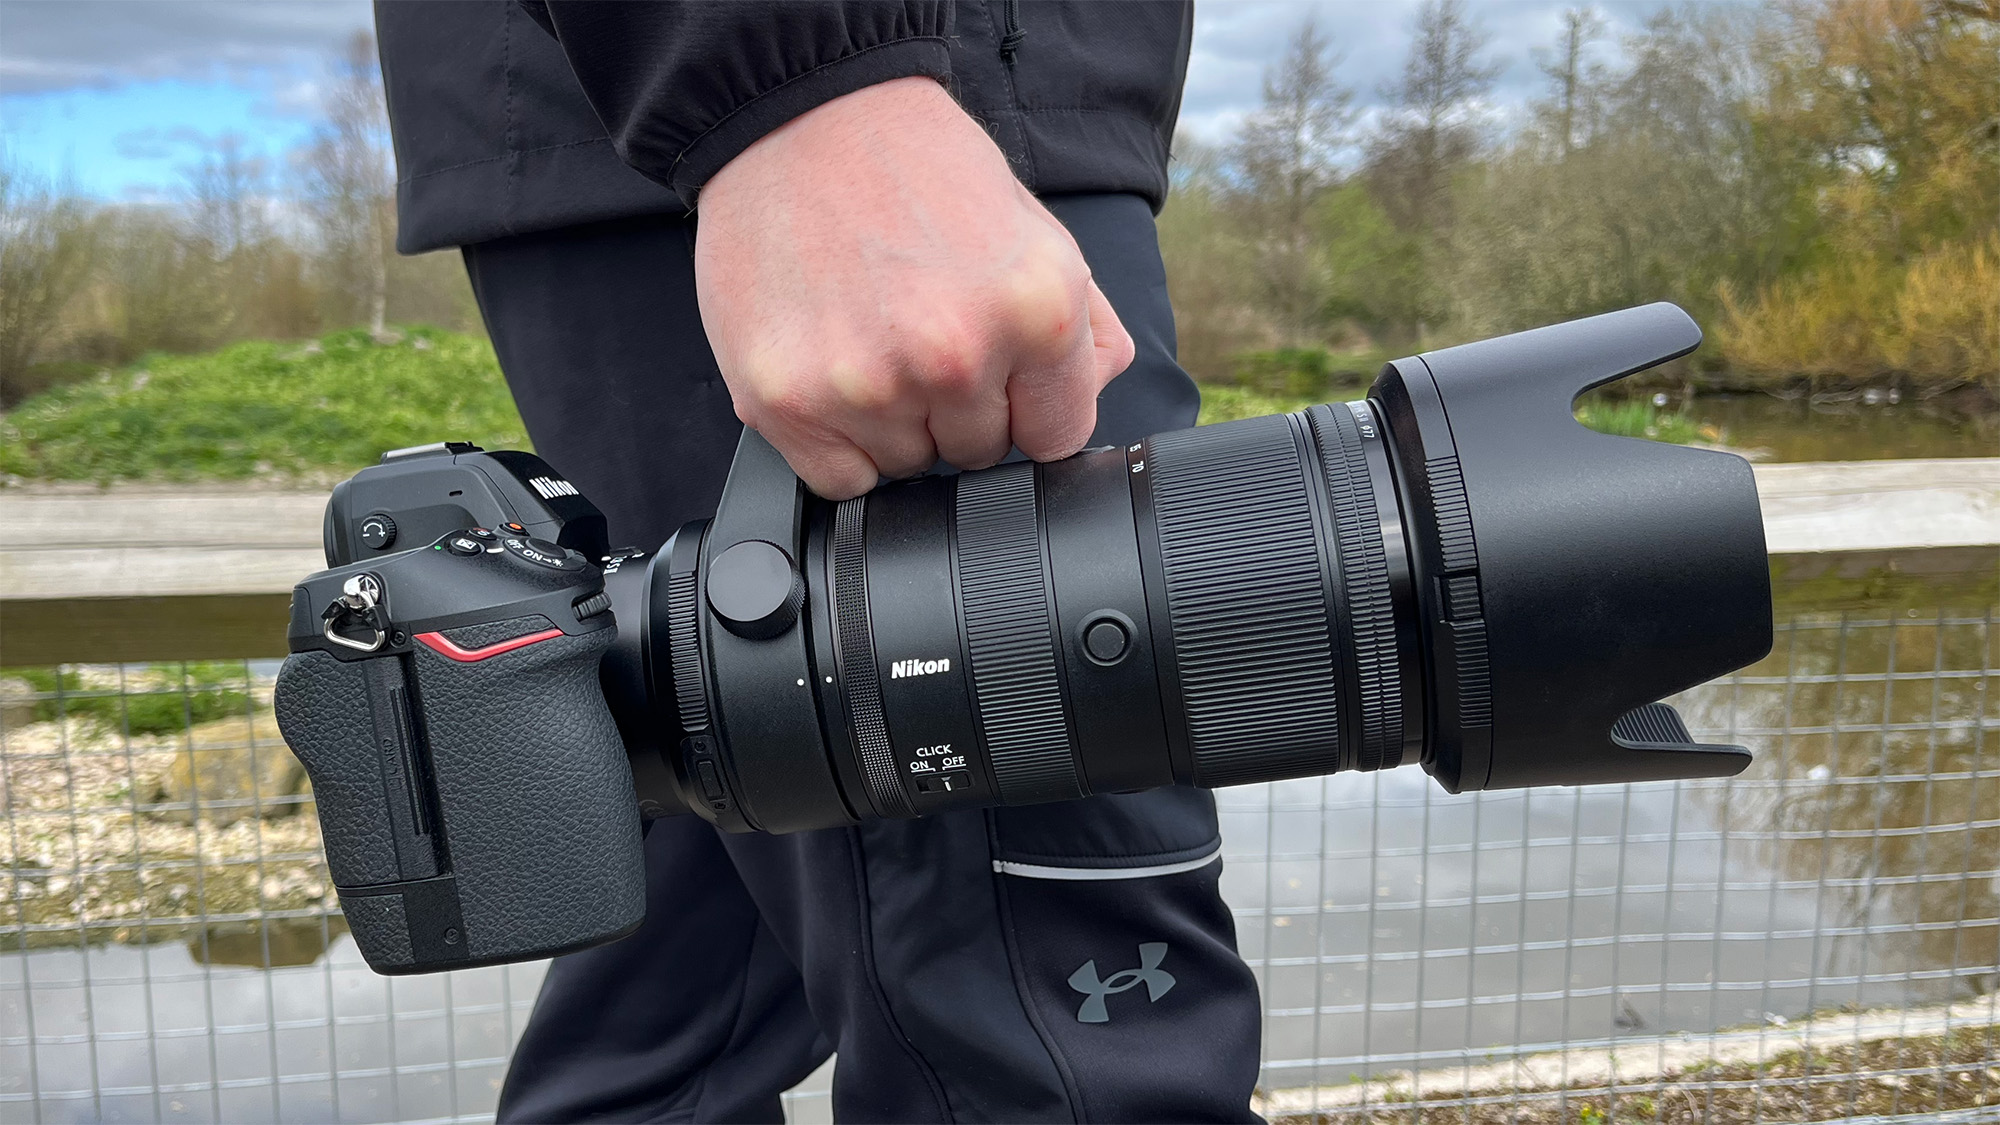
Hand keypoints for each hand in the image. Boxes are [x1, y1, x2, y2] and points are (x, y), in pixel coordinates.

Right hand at [693, 77, 1135, 499]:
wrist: (802, 116)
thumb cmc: (919, 169)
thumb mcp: (1037, 230)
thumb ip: (1086, 328)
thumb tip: (1090, 398)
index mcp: (1039, 312)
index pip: (1057, 437)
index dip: (1025, 405)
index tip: (995, 369)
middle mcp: (955, 357)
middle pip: (978, 454)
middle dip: (957, 406)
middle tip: (919, 327)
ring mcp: (866, 386)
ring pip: (908, 467)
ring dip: (894, 421)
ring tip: (871, 333)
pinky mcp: (786, 402)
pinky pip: (840, 480)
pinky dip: (837, 443)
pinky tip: (832, 369)